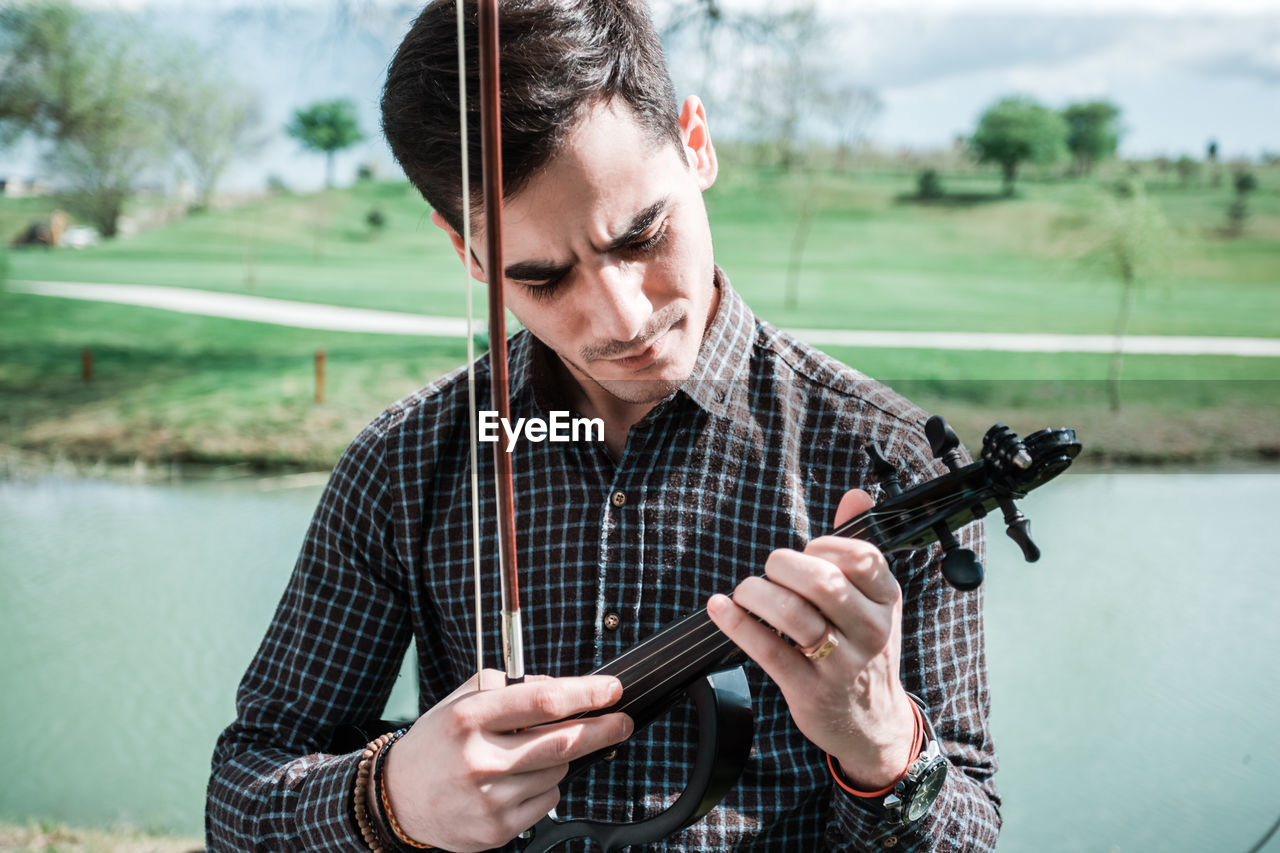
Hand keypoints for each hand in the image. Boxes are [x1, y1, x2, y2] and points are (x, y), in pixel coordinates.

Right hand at [377, 670, 632, 850]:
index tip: (613, 689)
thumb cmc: (439, 741)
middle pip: (563, 742)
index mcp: (471, 718)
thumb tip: (564, 689)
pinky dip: (544, 787)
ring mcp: (490, 799)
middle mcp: (480, 759)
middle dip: (603, 729)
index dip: (586, 694)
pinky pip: (547, 802)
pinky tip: (517, 781)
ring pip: (558, 771)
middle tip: (623, 721)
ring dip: (558, 758)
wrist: (398, 797)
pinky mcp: (497, 829)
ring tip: (526, 754)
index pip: (543, 702)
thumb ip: (512, 687)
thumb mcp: (464, 699)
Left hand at [706, 488, 916, 789]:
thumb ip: (860, 546)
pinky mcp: (809, 690)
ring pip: (792, 614)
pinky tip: (719, 608)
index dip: (823, 547)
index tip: (807, 555)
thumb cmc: (862, 649)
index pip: (860, 556)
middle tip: (770, 572)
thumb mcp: (874, 601)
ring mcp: (842, 663)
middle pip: (822, 582)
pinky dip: (736, 623)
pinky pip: (767, 649)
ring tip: (745, 593)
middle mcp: (871, 630)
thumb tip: (856, 493)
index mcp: (887, 599)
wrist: (871, 724)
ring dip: (756, 594)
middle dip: (782, 566)